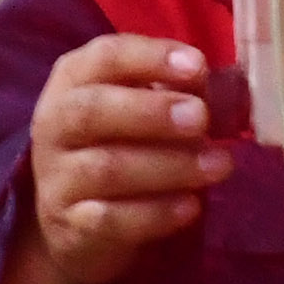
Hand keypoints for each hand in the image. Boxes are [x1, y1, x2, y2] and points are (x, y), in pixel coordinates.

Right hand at [0, 35, 232, 283]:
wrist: (73, 222)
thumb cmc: (117, 146)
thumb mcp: (138, 110)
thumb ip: (176, 92)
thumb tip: (228, 88)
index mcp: (73, 81)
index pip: (104, 57)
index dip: (151, 57)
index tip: (199, 65)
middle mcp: (55, 125)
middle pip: (92, 110)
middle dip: (152, 111)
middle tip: (201, 118)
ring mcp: (58, 178)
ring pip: (107, 167)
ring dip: (169, 165)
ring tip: (218, 165)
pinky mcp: (71, 226)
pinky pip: (111, 219)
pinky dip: (156, 212)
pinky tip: (191, 206)